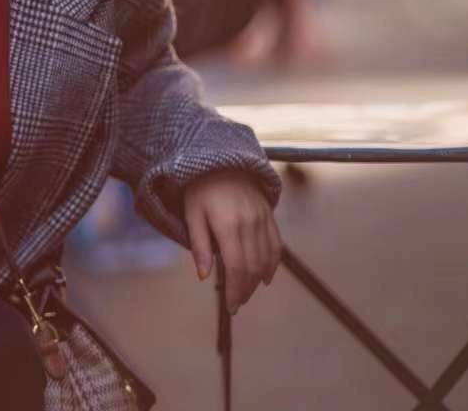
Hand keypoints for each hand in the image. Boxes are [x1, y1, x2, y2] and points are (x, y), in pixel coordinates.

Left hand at [184, 169, 281, 314]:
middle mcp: (249, 223)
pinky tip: (266, 277)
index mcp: (227, 224)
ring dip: (258, 281)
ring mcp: (262, 219)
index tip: (231, 307)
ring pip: (266, 259)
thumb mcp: (191, 214)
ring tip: (247, 293)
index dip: (235, 290)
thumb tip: (204, 276)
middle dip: (246, 290)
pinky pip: (276, 245)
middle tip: (236, 304)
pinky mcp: (269, 216)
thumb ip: (199, 245)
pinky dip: (272, 264)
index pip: (236, 267)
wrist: (221, 161)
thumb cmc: (200, 189)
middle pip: (253, 267)